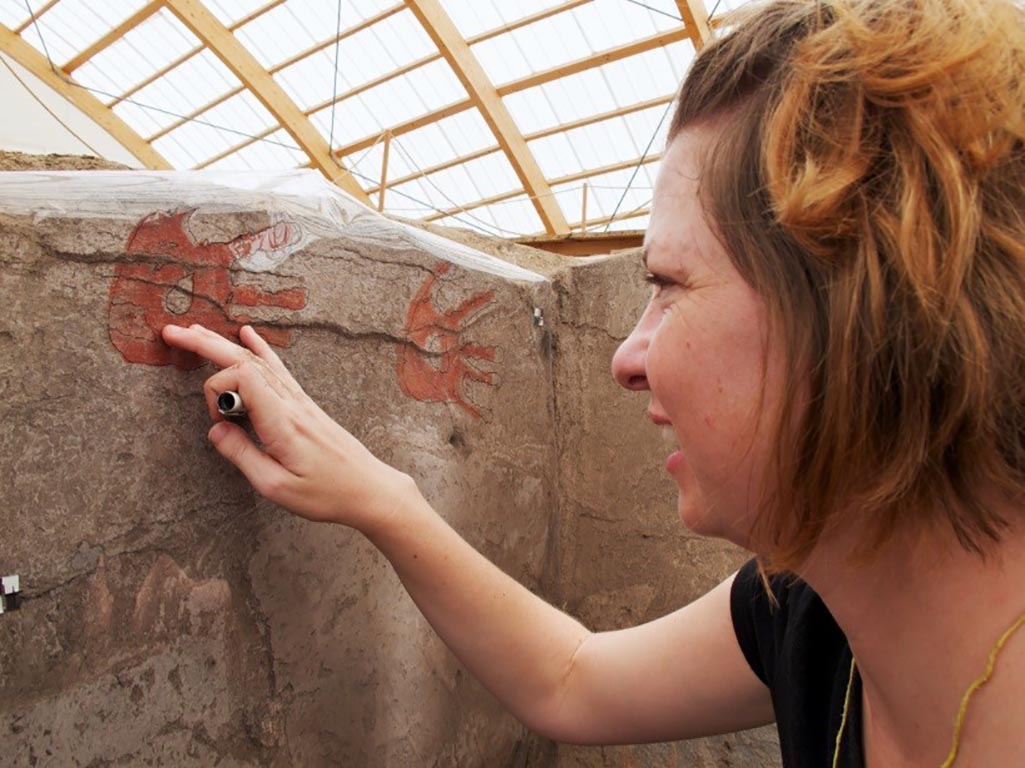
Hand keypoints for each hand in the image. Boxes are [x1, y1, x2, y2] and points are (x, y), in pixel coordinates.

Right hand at [162, 323, 415, 530]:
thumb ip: (242, 455)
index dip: (217, 389)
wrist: (369, 488)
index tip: (217, 421)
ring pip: (258, 361)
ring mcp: (300, 400)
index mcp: (282, 422)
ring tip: (195, 331)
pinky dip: (259, 349)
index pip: (243, 377)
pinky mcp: (304, 404)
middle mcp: (292, 403)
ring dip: (224, 344)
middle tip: (172, 332)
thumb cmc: (326, 493)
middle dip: (206, 344)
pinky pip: (277, 369)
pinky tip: (247, 334)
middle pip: (245, 359)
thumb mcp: (276, 486)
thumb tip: (214, 430)